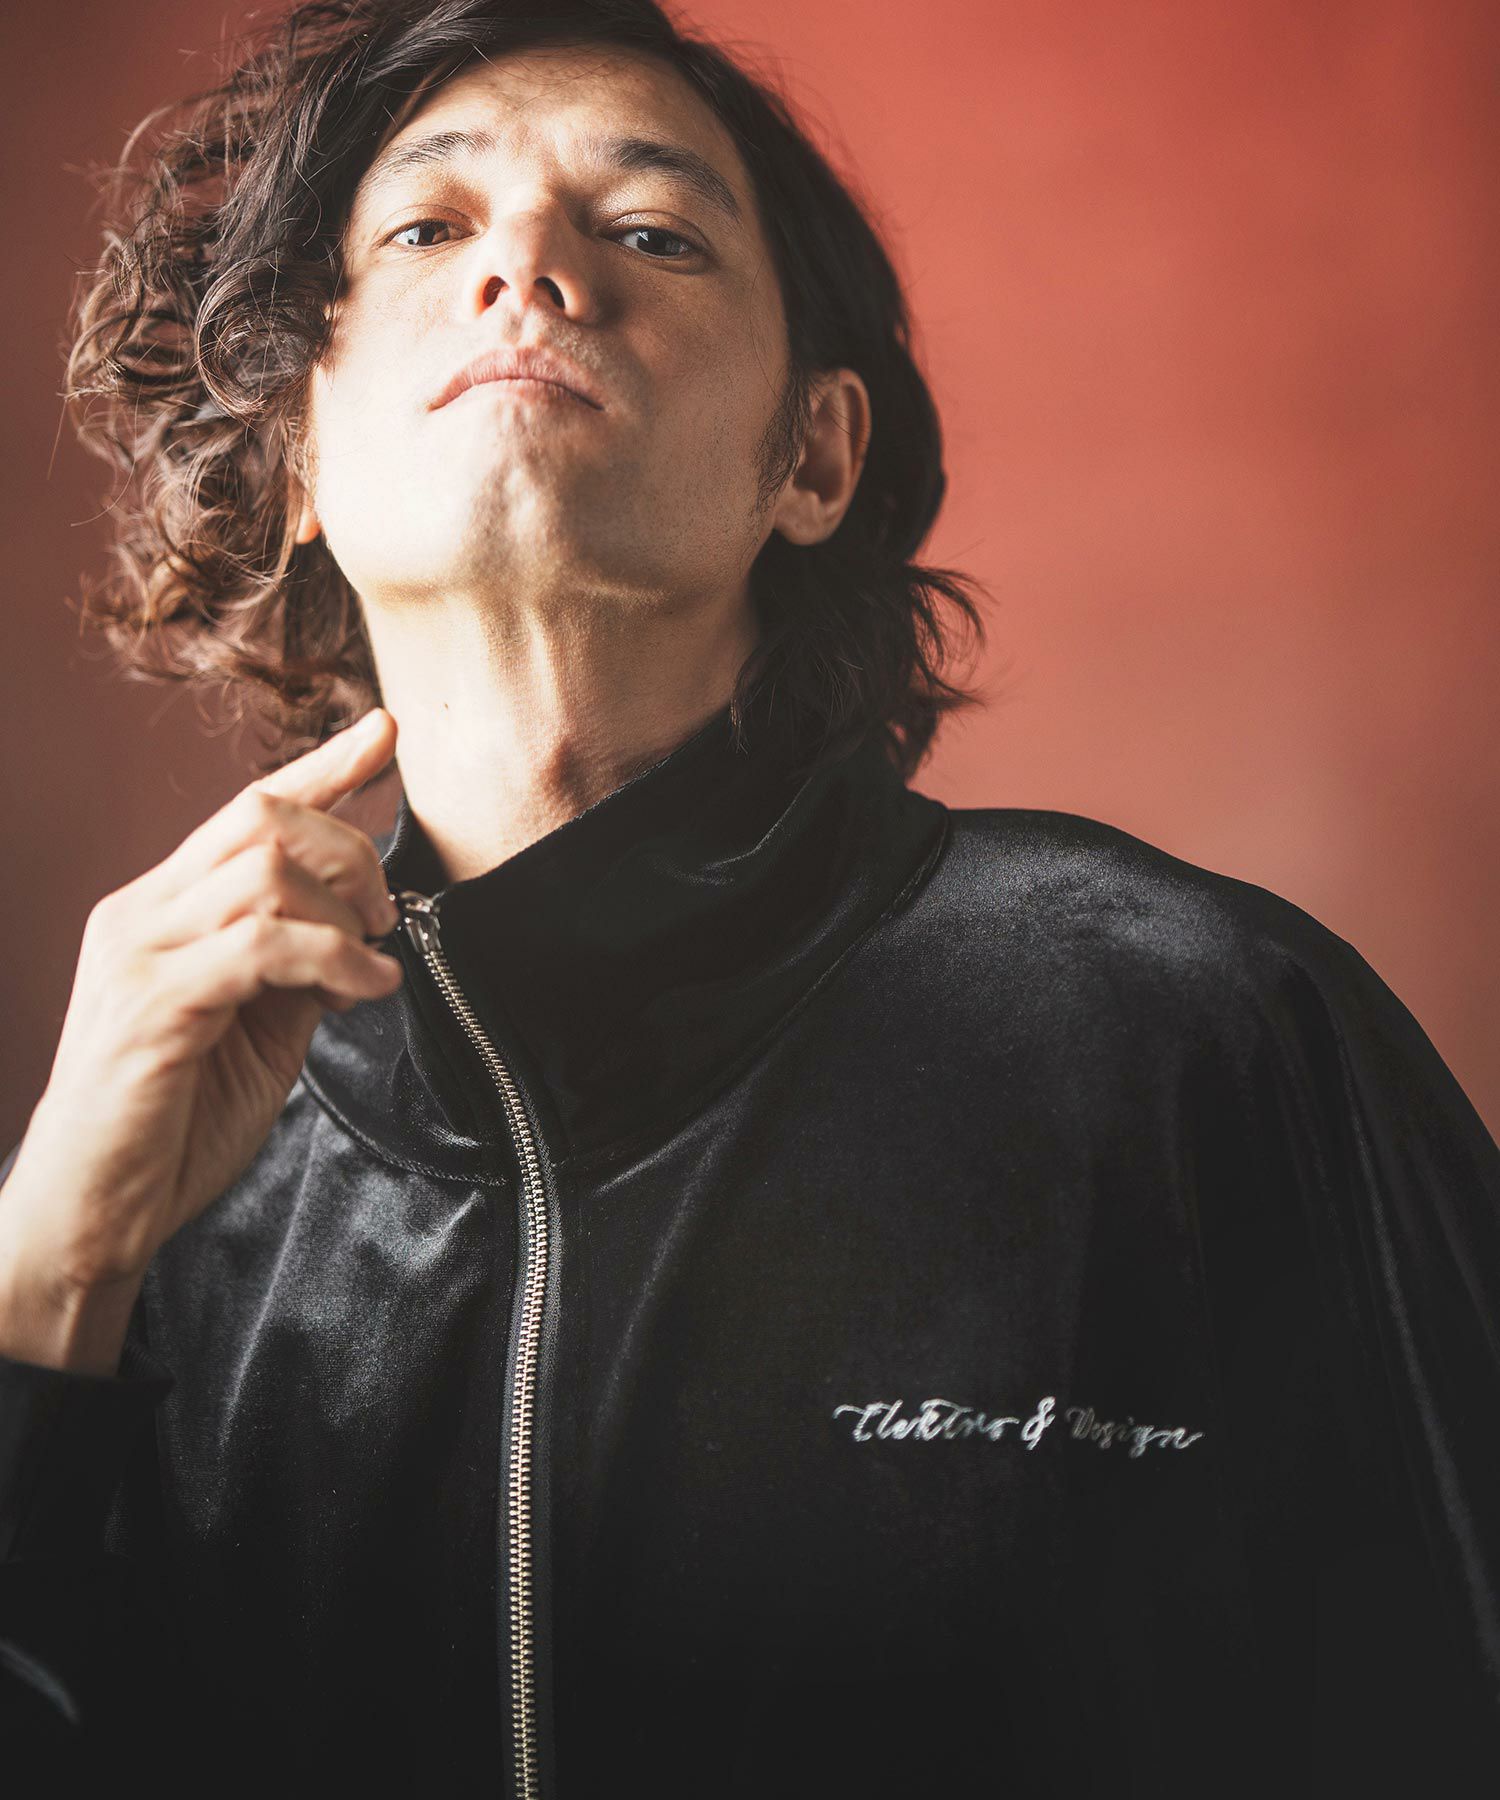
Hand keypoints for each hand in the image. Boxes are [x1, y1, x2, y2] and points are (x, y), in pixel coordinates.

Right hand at [0, 709, 403, 1305]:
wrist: (93, 1212)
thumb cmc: (172, 1125)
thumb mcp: (259, 1031)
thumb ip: (299, 969)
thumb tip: (361, 930)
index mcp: (161, 909)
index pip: (245, 809)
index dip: (322, 765)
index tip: (384, 733)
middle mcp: (141, 913)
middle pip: (260, 818)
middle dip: (348, 850)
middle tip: (386, 915)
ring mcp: (139, 953)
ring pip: (263, 872)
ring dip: (344, 909)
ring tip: (372, 962)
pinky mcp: (153, 1003)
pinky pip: (261, 945)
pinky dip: (333, 959)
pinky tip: (365, 991)